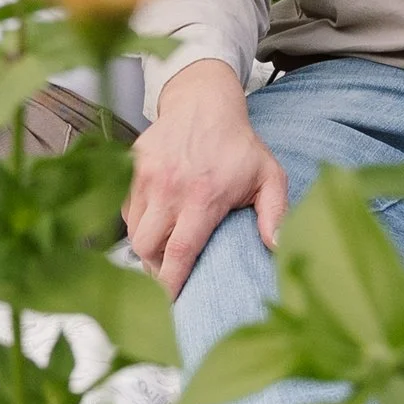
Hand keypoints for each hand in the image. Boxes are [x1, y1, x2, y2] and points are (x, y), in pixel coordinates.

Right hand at [125, 61, 287, 298]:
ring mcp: (145, 177)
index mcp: (203, 197)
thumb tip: (279, 248)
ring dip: (146, 247)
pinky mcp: (129, 167)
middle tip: (170, 274)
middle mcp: (169, 188)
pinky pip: (125, 210)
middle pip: (147, 248)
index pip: (178, 252)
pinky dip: (137, 224)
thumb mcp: (268, 176)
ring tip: (163, 251)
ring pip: (133, 231)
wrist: (203, 101)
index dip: (171, 284)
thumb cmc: (238, 144)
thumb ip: (276, 214)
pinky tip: (155, 223)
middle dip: (156, 269)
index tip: (172, 302)